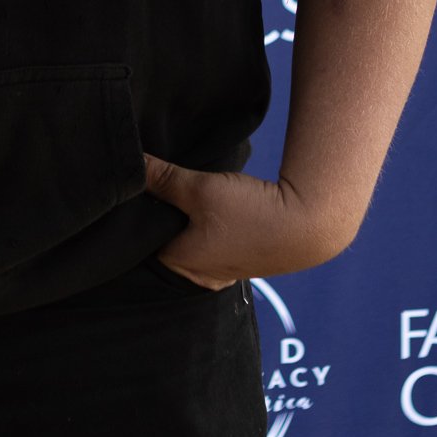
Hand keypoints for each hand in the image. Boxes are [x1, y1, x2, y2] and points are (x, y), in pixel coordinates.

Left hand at [143, 154, 336, 289]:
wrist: (307, 225)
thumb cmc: (251, 213)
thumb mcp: (200, 188)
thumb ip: (163, 177)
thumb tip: (130, 162)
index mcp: (178, 265)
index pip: (139, 240)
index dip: (135, 214)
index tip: (132, 192)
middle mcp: (195, 274)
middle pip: (163, 241)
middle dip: (159, 216)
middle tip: (155, 188)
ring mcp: (218, 270)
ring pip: (187, 240)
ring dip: (184, 220)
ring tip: (182, 194)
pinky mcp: (237, 259)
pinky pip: (208, 241)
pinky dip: (204, 225)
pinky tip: (209, 207)